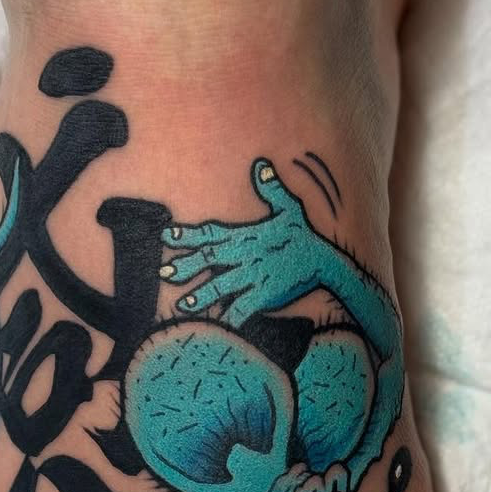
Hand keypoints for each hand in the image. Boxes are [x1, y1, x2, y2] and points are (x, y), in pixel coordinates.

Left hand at [159, 159, 327, 326]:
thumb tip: (261, 165)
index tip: (166, 236)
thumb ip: (273, 189)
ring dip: (200, 296)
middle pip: (210, 259)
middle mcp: (248, 255)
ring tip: (181, 306)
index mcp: (248, 235)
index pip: (212, 233)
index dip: (188, 235)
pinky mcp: (266, 295)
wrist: (327, 263)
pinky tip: (215, 326)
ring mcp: (256, 276)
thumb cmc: (305, 235)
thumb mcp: (291, 208)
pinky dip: (228, 318)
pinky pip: (242, 309)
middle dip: (186, 265)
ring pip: (221, 287)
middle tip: (163, 272)